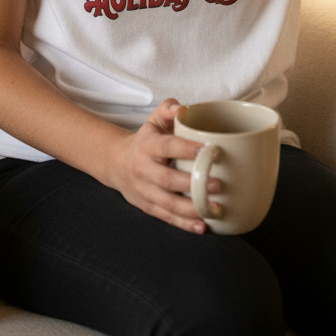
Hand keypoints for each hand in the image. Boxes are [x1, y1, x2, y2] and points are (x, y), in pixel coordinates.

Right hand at [105, 98, 220, 233]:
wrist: (117, 163)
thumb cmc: (146, 140)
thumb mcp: (153, 120)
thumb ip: (168, 109)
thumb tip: (183, 109)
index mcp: (147, 146)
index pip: (167, 147)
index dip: (186, 149)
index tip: (208, 149)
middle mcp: (143, 169)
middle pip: (167, 180)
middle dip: (193, 184)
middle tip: (218, 184)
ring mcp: (144, 191)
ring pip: (167, 203)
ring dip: (192, 209)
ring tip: (215, 209)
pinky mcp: (147, 207)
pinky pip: (166, 217)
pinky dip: (184, 224)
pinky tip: (202, 226)